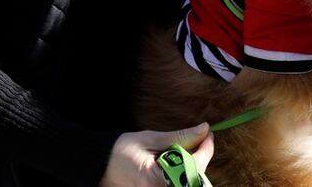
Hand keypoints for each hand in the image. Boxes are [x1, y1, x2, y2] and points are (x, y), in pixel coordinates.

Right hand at [99, 123, 213, 186]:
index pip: (192, 167)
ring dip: (193, 167)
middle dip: (199, 158)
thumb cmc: (122, 152)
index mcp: (155, 180)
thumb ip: (179, 137)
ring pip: (190, 182)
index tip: (208, 134)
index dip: (205, 150)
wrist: (103, 169)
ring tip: (184, 152)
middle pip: (195, 178)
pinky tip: (178, 164)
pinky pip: (181, 183)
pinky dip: (184, 173)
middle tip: (197, 141)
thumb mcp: (149, 139)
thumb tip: (204, 129)